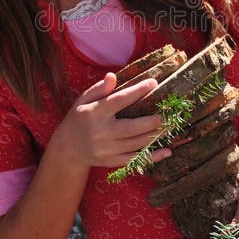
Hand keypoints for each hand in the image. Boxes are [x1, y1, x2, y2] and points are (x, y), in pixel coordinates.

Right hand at [50, 72, 169, 169]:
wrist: (67, 149)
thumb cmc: (79, 118)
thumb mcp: (83, 100)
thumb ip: (99, 89)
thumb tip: (113, 76)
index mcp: (95, 113)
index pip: (118, 100)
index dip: (137, 91)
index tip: (153, 83)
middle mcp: (101, 132)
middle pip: (131, 127)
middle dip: (151, 121)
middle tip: (167, 114)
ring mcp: (107, 149)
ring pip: (136, 144)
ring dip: (155, 136)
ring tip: (171, 127)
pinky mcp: (111, 162)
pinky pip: (134, 159)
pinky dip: (152, 156)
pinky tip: (167, 151)